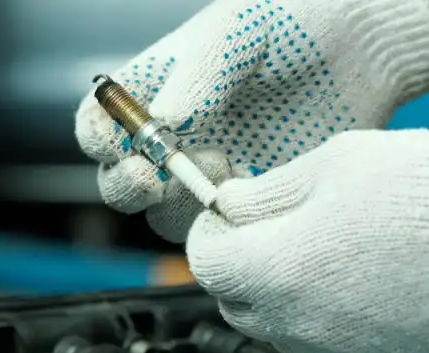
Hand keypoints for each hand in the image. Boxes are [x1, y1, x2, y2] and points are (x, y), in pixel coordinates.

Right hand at [75, 0, 428, 242]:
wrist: (361, 47)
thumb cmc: (292, 21)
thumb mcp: (239, 31)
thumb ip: (199, 74)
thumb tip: (165, 121)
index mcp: (156, 91)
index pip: (100, 125)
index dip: (97, 140)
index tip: (117, 144)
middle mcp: (174, 137)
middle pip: (120, 181)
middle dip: (126, 186)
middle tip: (151, 177)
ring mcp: (209, 170)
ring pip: (164, 213)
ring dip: (177, 203)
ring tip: (220, 164)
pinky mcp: (246, 195)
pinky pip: (217, 225)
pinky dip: (221, 219)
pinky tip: (248, 185)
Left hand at [187, 129, 428, 352]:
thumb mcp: (338, 165)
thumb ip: (267, 191)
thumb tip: (229, 204)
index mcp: (279, 270)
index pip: (205, 261)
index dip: (207, 233)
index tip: (220, 214)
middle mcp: (299, 324)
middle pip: (231, 296)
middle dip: (234, 259)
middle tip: (262, 224)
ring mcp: (335, 352)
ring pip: (269, 322)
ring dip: (270, 287)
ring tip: (310, 246)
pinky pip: (312, 341)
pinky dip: (309, 311)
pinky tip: (343, 277)